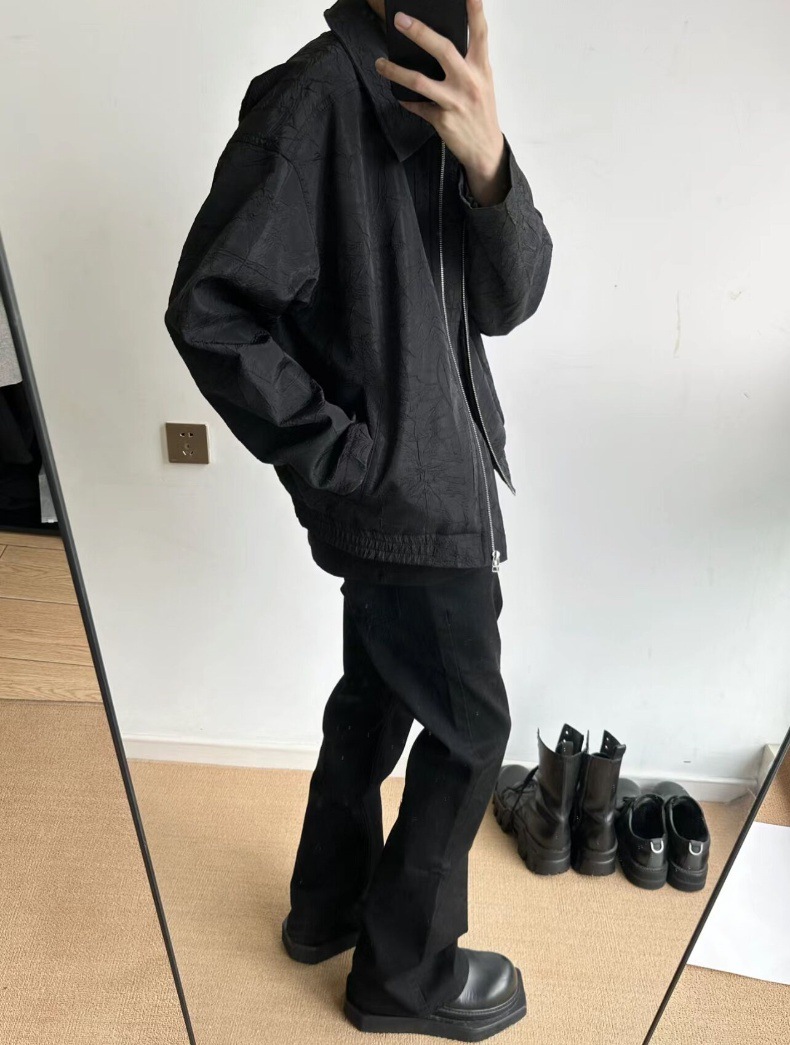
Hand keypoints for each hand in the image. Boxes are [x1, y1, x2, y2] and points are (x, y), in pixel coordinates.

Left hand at [374, 0, 508, 205]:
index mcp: (481, 67)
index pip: (479, 32)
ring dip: (395, 71)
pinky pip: (417, 106)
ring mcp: (455, 101)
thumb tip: (438, 44)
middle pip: (442, 49)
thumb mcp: (482, 82)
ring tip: (380, 63)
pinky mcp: (442, 120)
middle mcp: (469, 81)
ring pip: (419, 81)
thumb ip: (466, 62)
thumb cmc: (480, 110)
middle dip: (419, 32)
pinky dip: (406, 100)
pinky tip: (399, 96)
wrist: (485, 149)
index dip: (475, 9)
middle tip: (400, 19)